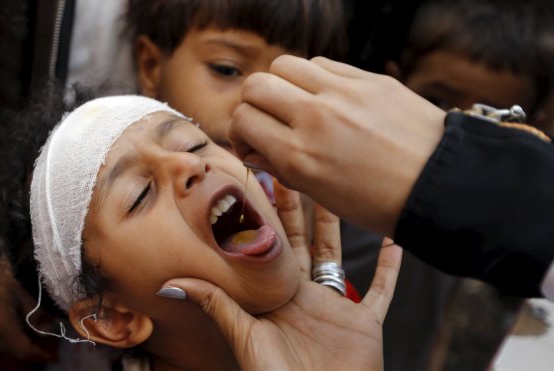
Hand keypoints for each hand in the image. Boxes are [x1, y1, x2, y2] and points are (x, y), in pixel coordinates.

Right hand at [0, 256, 57, 362]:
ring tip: (35, 337)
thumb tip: (49, 329)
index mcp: (1, 325)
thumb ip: (38, 313)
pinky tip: (19, 328)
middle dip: (30, 350)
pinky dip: (8, 338)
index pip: (23, 350)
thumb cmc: (3, 271)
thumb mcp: (26, 290)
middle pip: (12, 351)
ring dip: (18, 345)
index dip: (39, 355)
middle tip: (48, 345)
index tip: (54, 356)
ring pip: (2, 346)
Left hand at [160, 181, 401, 369]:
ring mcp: (335, 307)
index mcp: (274, 296)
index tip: (255, 182)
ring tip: (336, 190)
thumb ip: (217, 305)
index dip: (263, 217)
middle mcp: (303, 296)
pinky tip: (395, 238)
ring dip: (337, 225)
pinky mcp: (364, 322)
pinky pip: (382, 290)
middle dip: (296, 208)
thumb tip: (170, 282)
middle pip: (301, 241)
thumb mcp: (244, 337)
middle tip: (290, 171)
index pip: (268, 247)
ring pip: (336, 255)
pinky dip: (391, 268)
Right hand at [229, 55, 445, 235]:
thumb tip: (254, 147)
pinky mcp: (369, 79)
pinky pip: (324, 64)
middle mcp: (314, 118)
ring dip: (282, 84)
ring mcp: (343, 93)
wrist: (440, 186)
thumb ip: (281, 166)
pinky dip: (315, 78)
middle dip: (252, 102)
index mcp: (298, 155)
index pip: (242, 119)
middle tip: (267, 119)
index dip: (240, 131)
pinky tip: (328, 97)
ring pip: (285, 64)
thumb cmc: (380, 201)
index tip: (252, 141)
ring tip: (298, 104)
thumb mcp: (321, 195)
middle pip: (255, 84)